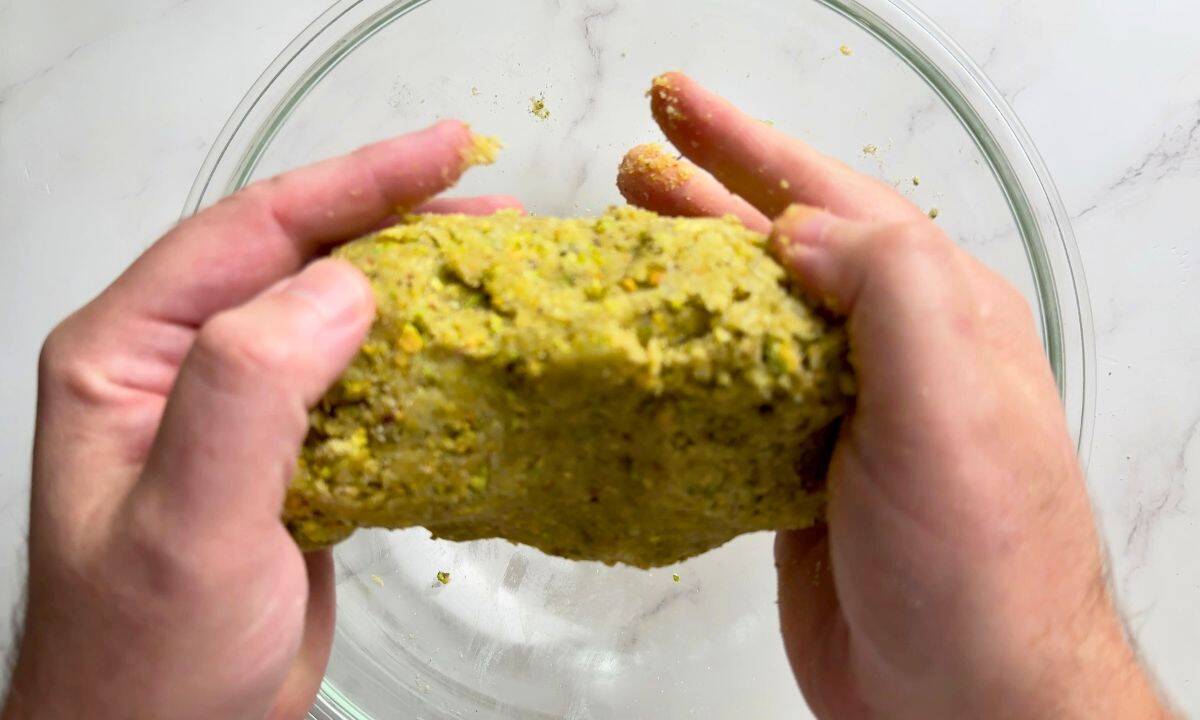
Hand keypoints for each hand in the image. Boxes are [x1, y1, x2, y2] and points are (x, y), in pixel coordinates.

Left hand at [3, 120, 519, 719]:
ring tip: (494, 262)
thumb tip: (346, 285)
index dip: (353, 182)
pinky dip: (418, 357)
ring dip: (415, 285)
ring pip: (335, 315)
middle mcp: (178, 364)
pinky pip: (358, 381)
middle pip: (296, 258)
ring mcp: (235, 410)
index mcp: (126, 353)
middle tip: (492, 203)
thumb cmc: (145, 662)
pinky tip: (466, 349)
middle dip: (394, 222)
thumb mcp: (189, 522)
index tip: (446, 149)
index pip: (247, 233)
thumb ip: (250, 392)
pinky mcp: (288, 455)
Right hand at [619, 73, 1169, 718]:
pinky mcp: (796, 474)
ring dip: (691, 272)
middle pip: (786, 250)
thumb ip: (890, 291)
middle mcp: (892, 354)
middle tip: (639, 157)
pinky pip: (731, 396)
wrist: (969, 702)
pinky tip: (646, 347)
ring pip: (751, 320)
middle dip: (711, 194)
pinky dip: (684, 362)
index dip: (752, 148)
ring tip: (628, 231)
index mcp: (939, 314)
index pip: (835, 202)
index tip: (679, 110)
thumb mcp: (952, 404)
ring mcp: (841, 416)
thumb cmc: (980, 562)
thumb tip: (802, 231)